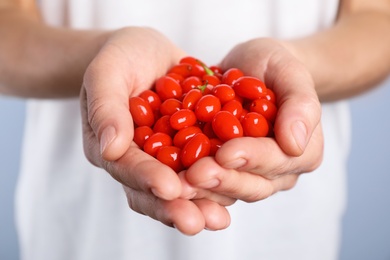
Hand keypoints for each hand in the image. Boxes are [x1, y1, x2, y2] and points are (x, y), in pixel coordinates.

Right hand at [80, 27, 230, 233]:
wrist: (147, 52)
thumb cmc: (122, 57)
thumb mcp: (108, 71)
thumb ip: (106, 107)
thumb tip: (111, 148)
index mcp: (110, 146)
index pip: (126, 167)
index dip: (147, 178)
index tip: (169, 188)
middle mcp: (137, 160)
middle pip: (152, 191)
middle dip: (174, 207)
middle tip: (197, 222)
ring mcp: (163, 158)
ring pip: (178, 189)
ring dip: (199, 204)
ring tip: (219, 219)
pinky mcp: (188, 151)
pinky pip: (200, 170)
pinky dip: (217, 182)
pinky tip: (236, 190)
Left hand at [181, 38, 322, 201]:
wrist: (251, 69)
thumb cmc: (274, 66)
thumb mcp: (290, 72)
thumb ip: (300, 104)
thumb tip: (295, 144)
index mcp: (303, 151)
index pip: (277, 159)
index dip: (252, 158)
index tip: (226, 153)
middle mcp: (277, 171)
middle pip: (252, 184)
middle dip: (223, 179)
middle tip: (195, 175)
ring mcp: (250, 175)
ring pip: (228, 191)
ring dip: (203, 189)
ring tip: (178, 182)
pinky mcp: (224, 171)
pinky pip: (208, 183)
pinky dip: (189, 181)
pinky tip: (167, 176)